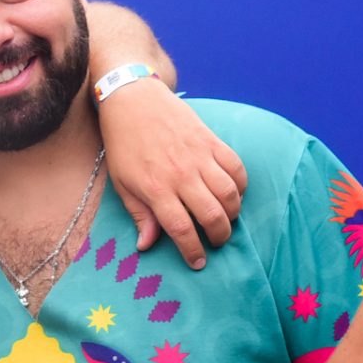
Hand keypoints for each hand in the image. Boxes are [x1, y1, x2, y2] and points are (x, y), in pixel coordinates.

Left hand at [97, 82, 246, 266]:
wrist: (134, 99)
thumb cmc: (124, 144)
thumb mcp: (122, 183)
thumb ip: (140, 214)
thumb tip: (146, 245)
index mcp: (156, 188)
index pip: (181, 229)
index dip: (193, 250)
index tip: (198, 262)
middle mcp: (181, 174)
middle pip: (212, 215)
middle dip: (219, 236)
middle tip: (217, 242)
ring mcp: (199, 156)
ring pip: (230, 193)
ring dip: (233, 213)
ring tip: (226, 219)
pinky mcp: (211, 141)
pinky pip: (236, 168)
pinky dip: (241, 185)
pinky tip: (234, 193)